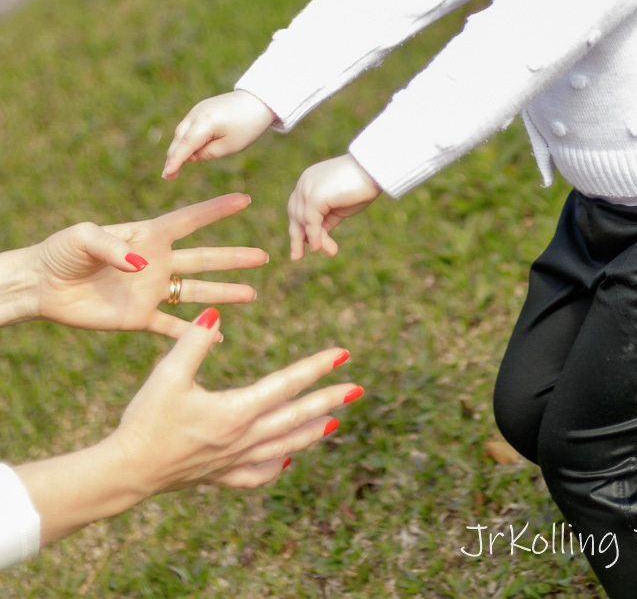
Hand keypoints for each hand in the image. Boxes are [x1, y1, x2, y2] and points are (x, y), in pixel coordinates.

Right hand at [16, 316, 363, 545]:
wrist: (126, 470)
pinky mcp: (220, 476)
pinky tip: (286, 461)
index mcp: (234, 411)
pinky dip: (277, 466)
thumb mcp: (167, 374)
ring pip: (284, 447)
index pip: (286, 385)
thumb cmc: (145, 419)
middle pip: (295, 418)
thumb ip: (194, 342)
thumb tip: (218, 312)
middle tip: (358, 389)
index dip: (316, 367)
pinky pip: (258, 474)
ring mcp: (233, 461)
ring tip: (335, 422)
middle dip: (328, 401)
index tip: (343, 354)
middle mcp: (242, 438)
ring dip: (311, 432)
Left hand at [30, 194, 267, 336]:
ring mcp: (150, 291)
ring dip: (224, 293)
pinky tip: (217, 337)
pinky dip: (194, 333)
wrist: (42, 286)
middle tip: (264, 256)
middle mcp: (156, 262)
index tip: (245, 200)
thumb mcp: (83, 237)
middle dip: (234, 257)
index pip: (189, 220)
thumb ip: (114, 246)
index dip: (217, 210)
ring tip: (253, 294)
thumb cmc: (61, 251)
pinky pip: (172, 327)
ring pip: (196, 291)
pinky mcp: (138, 317)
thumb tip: (143, 267)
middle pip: (204, 258)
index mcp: (147, 235)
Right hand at [162, 91, 274, 180]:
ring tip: (174, 168)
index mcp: (206, 122)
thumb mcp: (230, 146)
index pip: (185, 145)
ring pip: (181, 131)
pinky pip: (188, 126)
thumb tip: (189, 157)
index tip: (167, 175)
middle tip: (168, 177)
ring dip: (177, 148)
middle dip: (172, 157)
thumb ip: (207, 153)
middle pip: (179, 138)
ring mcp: (198, 109)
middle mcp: (197, 113)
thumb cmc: (247, 125)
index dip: (175, 161)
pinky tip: (184, 152)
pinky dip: (184, 139)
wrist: (258, 100)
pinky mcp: (201, 108)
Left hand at [288, 154, 381, 260]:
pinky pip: (311, 222)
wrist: (374, 169)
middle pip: (294, 214)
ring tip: (324, 252)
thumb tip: (315, 240)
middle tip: (297, 257)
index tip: (304, 244)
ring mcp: (308, 189)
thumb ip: (326, 220)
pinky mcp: (315, 196)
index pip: (298, 208)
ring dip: (312, 240)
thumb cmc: (361, 185)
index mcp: (309, 181)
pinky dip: (315, 237)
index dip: (300, 227)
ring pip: (302, 221)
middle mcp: (304, 183)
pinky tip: (321, 248)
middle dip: (296, 237)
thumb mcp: (339, 206)